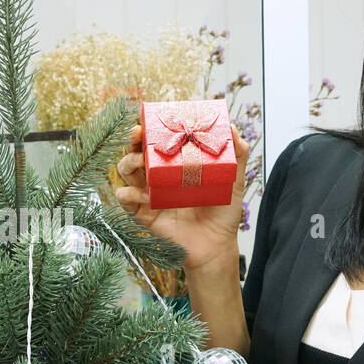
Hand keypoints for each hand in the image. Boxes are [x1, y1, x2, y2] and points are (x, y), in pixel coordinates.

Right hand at [113, 122, 250, 272]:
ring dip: (128, 161)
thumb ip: (237, 153)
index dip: (152, 127)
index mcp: (177, 164)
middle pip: (137, 150)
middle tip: (138, 133)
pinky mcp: (143, 213)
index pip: (159, 139)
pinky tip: (143, 195)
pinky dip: (128, 193)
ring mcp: (149, 193)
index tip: (152, 118)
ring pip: (125, 170)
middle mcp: (159, 175)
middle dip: (133, 138)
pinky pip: (125, 198)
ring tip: (141, 162)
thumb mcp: (234, 180)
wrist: (216, 245)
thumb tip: (232, 127)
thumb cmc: (223, 213)